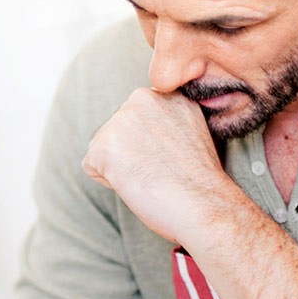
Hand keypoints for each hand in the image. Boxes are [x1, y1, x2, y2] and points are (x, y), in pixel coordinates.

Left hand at [81, 88, 234, 244]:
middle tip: (161, 169)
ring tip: (152, 176)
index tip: (171, 158)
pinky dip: (109, 182)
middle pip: (116, 130)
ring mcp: (121, 120)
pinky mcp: (104, 145)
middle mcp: (142, 98)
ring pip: (103, 148)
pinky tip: (137, 184)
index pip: (137, 118)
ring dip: (120, 167)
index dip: (150, 144)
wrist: (205, 206)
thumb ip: (164, 120)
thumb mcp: (190, 131)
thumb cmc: (201, 181)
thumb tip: (141, 128)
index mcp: (166, 93)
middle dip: (131, 153)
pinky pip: (92, 167)